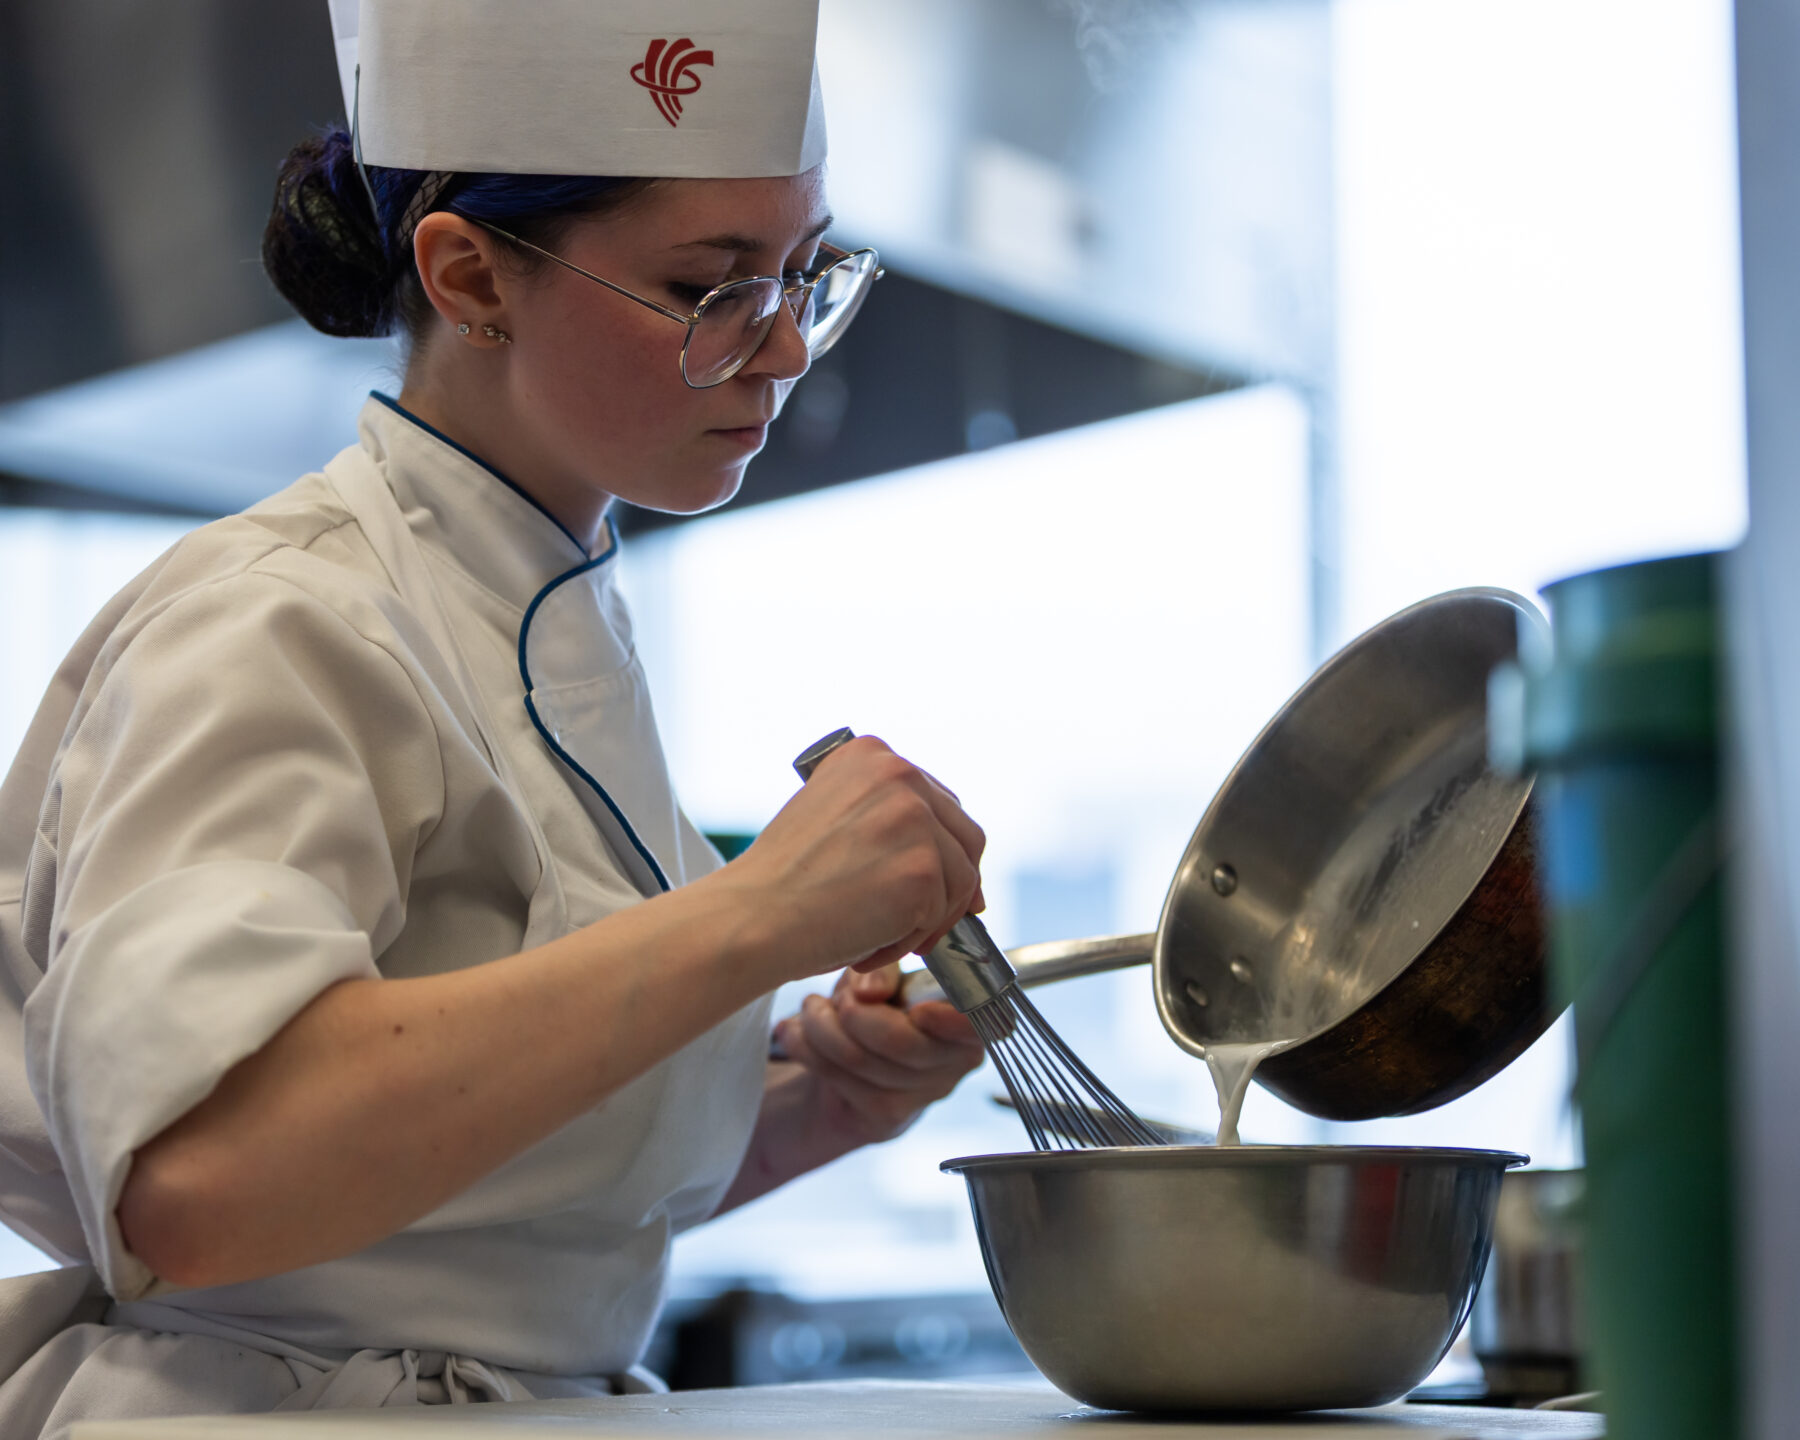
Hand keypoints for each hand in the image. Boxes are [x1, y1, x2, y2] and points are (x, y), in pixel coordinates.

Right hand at [724, 735, 985, 979]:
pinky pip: (944, 916)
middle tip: (911, 920)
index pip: (938, 803)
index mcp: (873, 754)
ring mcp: (915, 819)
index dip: (936, 850)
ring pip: (962, 881)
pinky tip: (867, 944)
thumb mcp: (832, 818)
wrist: (752, 917)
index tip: (915, 882)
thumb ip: (886, 819)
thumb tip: (961, 863)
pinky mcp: (924, 867)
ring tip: (872, 934)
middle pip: (965, 837)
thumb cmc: (782, 883)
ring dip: (925, 919)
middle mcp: (899, 774)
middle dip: (947, 886)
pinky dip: (910, 941)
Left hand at [774, 962, 984, 1146]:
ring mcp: (923, 1095)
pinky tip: (794, 1032)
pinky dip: (806, 1048)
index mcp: (968, 1019)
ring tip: (809, 1010)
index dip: (950, 1022)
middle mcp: (957, 1062)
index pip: (976, 1026)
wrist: (846, 1066)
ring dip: (820, 1027)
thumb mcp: (880, 977)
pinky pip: (839, 1079)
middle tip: (836, 997)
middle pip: (902, 1042)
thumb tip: (871, 992)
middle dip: (853, 1013)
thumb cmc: (875, 1008)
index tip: (919, 1011)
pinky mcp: (886, 1117)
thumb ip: (882, 970)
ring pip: (862, 1059)